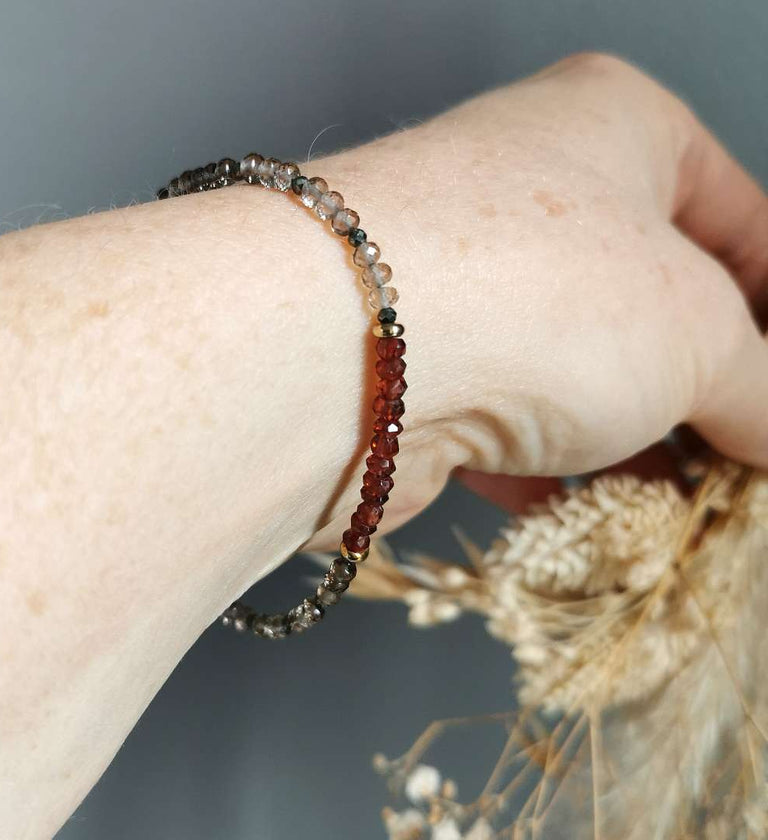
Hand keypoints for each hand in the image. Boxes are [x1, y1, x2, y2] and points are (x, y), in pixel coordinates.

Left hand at [305, 53, 767, 542]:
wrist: (344, 357)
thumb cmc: (538, 292)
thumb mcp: (698, 336)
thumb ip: (758, 385)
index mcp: (609, 128)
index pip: (737, 216)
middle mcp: (521, 197)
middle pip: (647, 304)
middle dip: (702, 390)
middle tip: (740, 460)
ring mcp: (461, 289)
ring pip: (571, 376)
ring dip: (629, 447)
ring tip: (680, 506)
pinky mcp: (412, 375)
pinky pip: (505, 429)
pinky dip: (553, 478)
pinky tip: (592, 523)